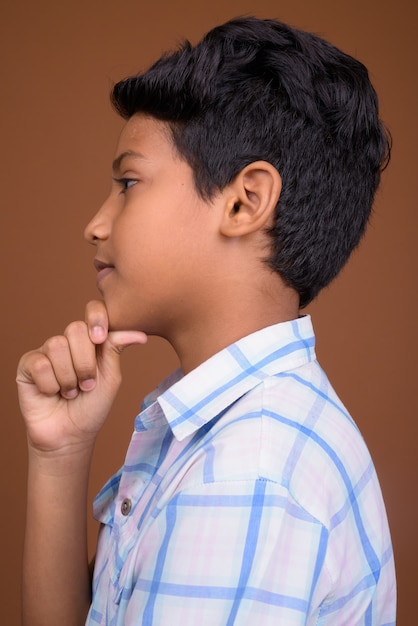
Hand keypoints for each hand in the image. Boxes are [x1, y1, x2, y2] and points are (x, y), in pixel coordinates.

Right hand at [16, 300, 146, 455]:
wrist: (71, 436)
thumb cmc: (92, 407)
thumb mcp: (111, 377)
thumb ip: (117, 349)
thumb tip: (140, 333)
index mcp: (90, 340)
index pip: (93, 310)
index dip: (97, 318)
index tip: (100, 338)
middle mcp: (68, 342)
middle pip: (75, 329)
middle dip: (85, 363)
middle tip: (86, 385)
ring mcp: (46, 351)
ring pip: (57, 346)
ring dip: (69, 378)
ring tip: (70, 392)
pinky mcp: (28, 365)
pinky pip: (40, 364)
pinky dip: (51, 385)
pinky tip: (52, 394)